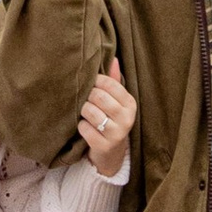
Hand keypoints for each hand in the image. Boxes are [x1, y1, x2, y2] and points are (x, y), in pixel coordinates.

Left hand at [77, 55, 135, 174]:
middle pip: (98, 96)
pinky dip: (81, 127)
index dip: (95, 81)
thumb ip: (113, 81)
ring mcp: (116, 133)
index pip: (109, 83)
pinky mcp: (104, 146)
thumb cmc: (111, 120)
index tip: (90, 84)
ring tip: (85, 113)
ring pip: (90, 112)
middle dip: (87, 97)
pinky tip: (85, 128)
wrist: (111, 152)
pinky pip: (84, 129)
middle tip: (85, 100)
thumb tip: (114, 59)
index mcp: (130, 103)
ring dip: (83, 111)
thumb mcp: (116, 101)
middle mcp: (127, 118)